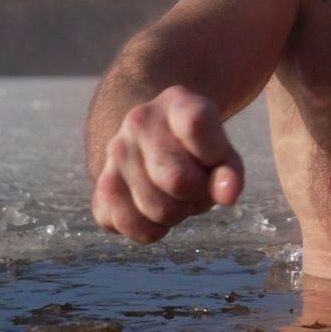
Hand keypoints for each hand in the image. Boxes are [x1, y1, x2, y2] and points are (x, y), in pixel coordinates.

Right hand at [91, 86, 244, 243]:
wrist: (152, 136)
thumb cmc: (195, 146)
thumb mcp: (219, 147)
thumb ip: (229, 170)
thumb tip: (227, 197)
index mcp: (175, 102)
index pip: (196, 125)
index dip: (215, 154)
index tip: (216, 158)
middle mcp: (138, 123)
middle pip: (178, 180)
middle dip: (198, 194)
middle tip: (197, 184)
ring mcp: (114, 155)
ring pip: (158, 210)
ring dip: (178, 214)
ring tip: (178, 195)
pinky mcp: (101, 189)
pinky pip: (132, 227)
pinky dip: (153, 229)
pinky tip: (155, 208)